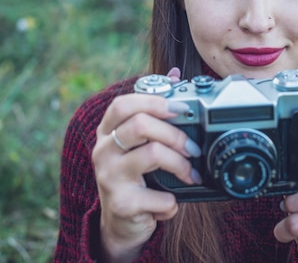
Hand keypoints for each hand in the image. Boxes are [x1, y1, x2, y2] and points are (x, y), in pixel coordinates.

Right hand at [91, 68, 200, 261]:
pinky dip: (172, 201)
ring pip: (152, 154)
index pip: (123, 104)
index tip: (182, 109)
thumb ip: (154, 110)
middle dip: (176, 134)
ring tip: (190, 175)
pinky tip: (170, 204)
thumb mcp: (139, 143)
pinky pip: (160, 196)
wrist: (120, 223)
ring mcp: (109, 177)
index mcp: (107, 131)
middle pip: (140, 124)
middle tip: (194, 149)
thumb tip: (174, 75)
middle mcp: (103, 150)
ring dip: (181, 164)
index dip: (155, 101)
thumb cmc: (134, 176)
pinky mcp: (121, 204)